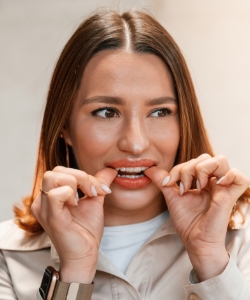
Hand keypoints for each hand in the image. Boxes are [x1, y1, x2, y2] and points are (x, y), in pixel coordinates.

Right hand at [31, 166, 116, 282]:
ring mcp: (44, 209)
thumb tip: (111, 170)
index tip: (99, 189)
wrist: (85, 255)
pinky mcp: (51, 217)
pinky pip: (55, 194)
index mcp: (51, 195)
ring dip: (76, 183)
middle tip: (93, 191)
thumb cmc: (86, 231)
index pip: (61, 171)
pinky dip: (69, 193)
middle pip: (56, 171)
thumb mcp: (94, 201)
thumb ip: (99, 183)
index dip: (82, 175)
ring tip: (84, 198)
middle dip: (80, 176)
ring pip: (53, 177)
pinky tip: (76, 205)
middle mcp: (43, 200)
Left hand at [145, 154, 249, 280]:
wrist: (195, 242)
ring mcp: (224, 188)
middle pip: (205, 157)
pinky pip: (239, 177)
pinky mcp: (231, 196)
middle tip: (183, 187)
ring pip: (220, 161)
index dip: (178, 168)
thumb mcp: (171, 196)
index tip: (168, 183)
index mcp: (203, 180)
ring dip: (202, 169)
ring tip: (197, 187)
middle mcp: (214, 182)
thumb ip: (162, 180)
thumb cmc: (187, 221)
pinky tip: (216, 184)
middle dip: (188, 168)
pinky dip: (229, 175)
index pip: (193, 161)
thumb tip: (148, 168)